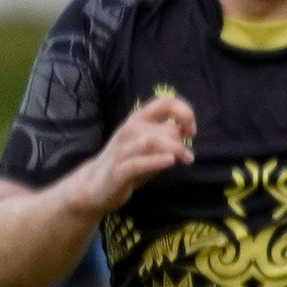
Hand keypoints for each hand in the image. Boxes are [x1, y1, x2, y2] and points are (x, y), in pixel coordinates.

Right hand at [78, 93, 197, 212]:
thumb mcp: (149, 146)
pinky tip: (170, 162)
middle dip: (181, 141)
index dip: (184, 112)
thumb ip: (166, 136)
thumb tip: (188, 129)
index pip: (165, 102)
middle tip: (187, 157)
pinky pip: (139, 163)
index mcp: (138, 120)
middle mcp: (130, 130)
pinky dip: (156, 161)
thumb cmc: (128, 163)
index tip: (191, 130)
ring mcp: (123, 150)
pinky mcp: (119, 171)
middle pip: (165, 128)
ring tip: (186, 159)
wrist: (95, 185)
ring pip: (153, 141)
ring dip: (175, 149)